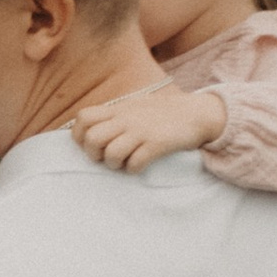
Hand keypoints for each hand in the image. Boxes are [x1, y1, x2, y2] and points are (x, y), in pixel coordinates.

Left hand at [72, 83, 225, 172]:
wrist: (197, 113)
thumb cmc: (163, 113)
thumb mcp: (134, 106)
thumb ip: (114, 116)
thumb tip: (90, 130)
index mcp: (118, 109)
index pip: (83, 118)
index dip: (80, 135)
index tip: (91, 144)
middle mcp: (126, 119)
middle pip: (92, 138)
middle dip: (94, 153)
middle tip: (106, 157)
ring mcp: (141, 131)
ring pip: (110, 153)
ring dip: (113, 164)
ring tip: (124, 162)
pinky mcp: (157, 144)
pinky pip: (134, 163)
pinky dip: (134, 169)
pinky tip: (140, 165)